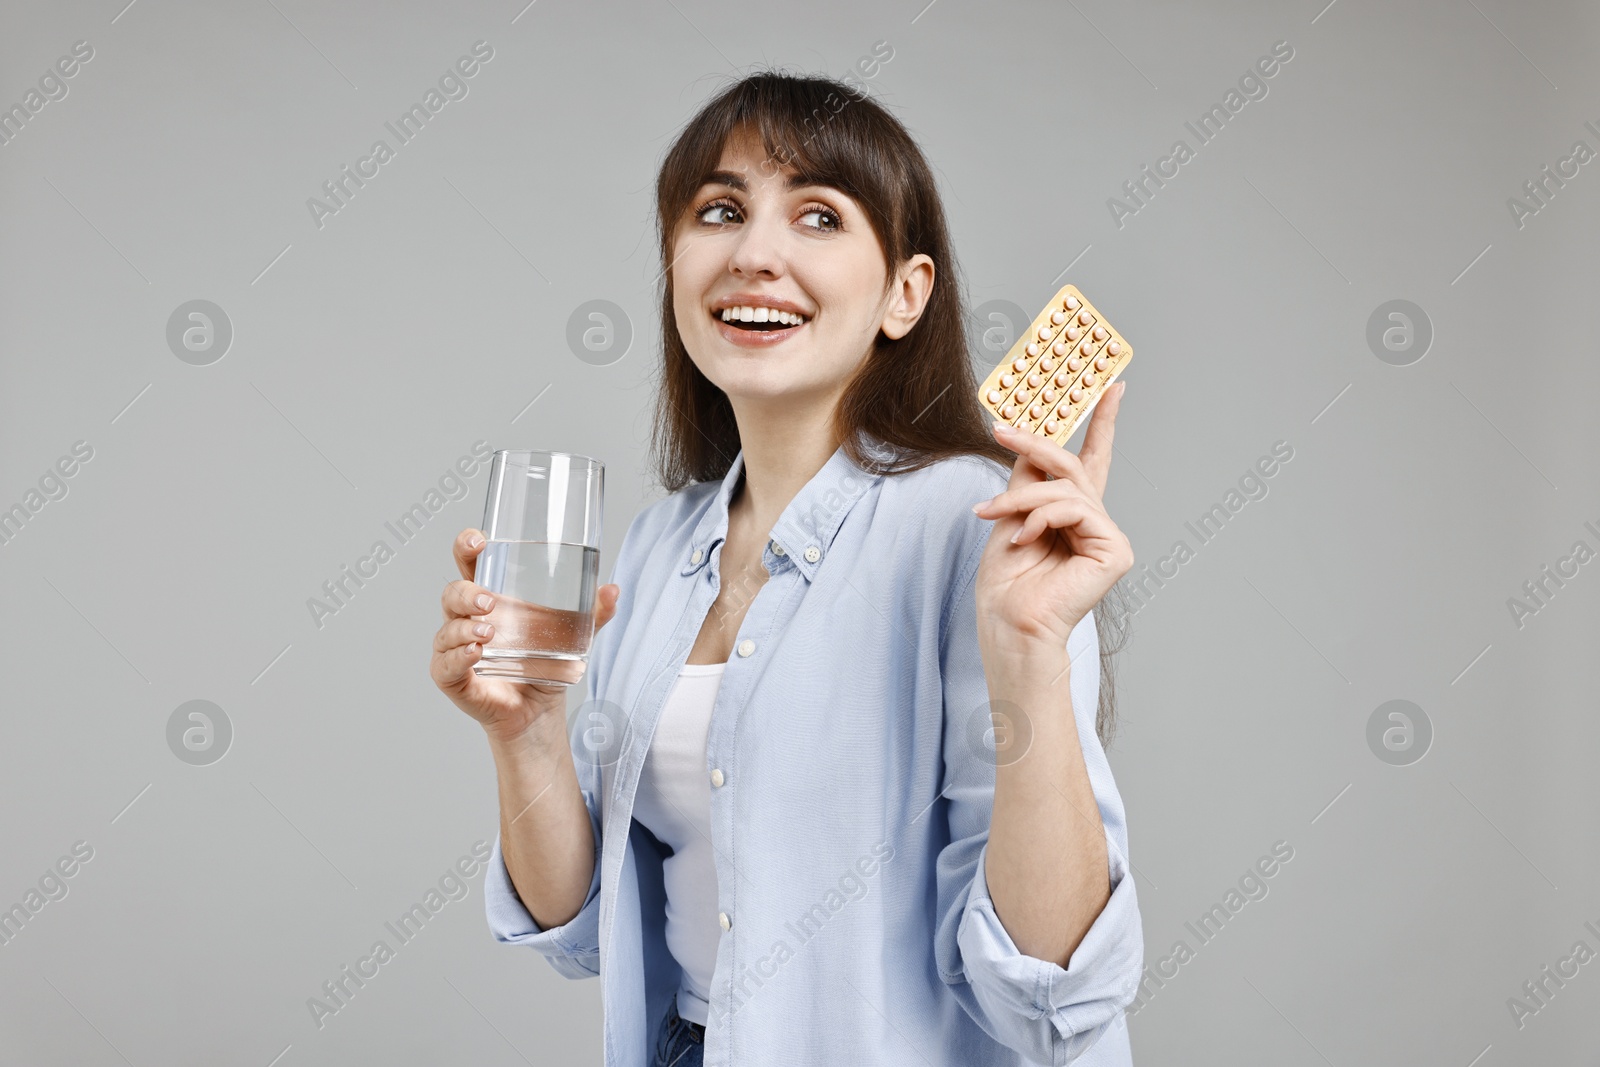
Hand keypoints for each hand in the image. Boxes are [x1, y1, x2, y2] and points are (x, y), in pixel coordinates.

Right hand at [430, 527, 620, 745]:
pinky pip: (445, 664)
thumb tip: (613, 591)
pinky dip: (458, 657)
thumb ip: (594, 613)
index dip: (466, 546)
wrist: (538, 710)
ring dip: (464, 627)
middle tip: (489, 600)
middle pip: (452, 593)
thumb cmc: (546, 663)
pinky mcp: (452, 678)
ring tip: (488, 632)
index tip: (478, 540)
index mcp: (491, 598)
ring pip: (447, 628)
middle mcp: (467, 619)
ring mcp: (455, 648)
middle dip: (466, 592)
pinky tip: (475, 653)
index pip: (469, 564)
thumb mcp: (574, 635)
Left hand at [971, 381, 1134, 648]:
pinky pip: (1076, 509)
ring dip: (1021, 498)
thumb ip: (1027, 480)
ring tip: (990, 514)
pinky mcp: (1115, 550)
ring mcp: (1108, 537)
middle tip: (1001, 430)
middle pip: (1072, 466)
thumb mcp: (1010, 516)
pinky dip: (1042, 519)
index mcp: (1073, 516)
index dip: (1103, 424)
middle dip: (1034, 446)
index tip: (1112, 387)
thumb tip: (1029, 441)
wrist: (1009, 624)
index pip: (1092, 461)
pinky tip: (1024, 540)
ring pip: (1066, 488)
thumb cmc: (1006, 584)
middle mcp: (1095, 523)